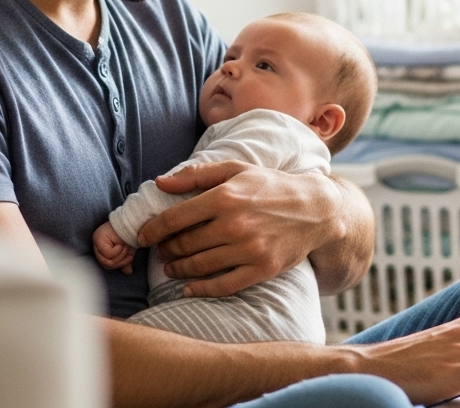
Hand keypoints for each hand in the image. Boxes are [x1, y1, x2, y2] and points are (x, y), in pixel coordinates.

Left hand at [92, 221, 134, 273]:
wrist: (132, 222)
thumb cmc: (130, 236)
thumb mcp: (129, 252)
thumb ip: (126, 262)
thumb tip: (128, 272)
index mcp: (102, 250)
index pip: (108, 264)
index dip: (119, 263)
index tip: (128, 257)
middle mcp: (97, 247)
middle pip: (106, 265)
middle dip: (120, 260)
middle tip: (127, 251)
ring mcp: (96, 242)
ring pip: (106, 261)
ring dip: (120, 256)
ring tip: (125, 247)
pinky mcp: (98, 239)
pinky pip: (107, 253)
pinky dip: (117, 251)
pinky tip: (120, 244)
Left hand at [138, 160, 341, 297]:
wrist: (317, 209)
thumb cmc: (272, 186)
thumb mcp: (237, 169)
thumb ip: (197, 175)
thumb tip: (160, 183)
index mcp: (225, 196)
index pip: (174, 219)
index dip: (151, 230)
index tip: (142, 237)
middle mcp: (235, 224)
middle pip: (184, 244)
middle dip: (166, 250)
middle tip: (161, 252)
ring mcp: (249, 249)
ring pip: (199, 266)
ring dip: (178, 270)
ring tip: (171, 268)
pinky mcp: (262, 269)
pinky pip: (223, 286)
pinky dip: (201, 290)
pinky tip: (189, 288)